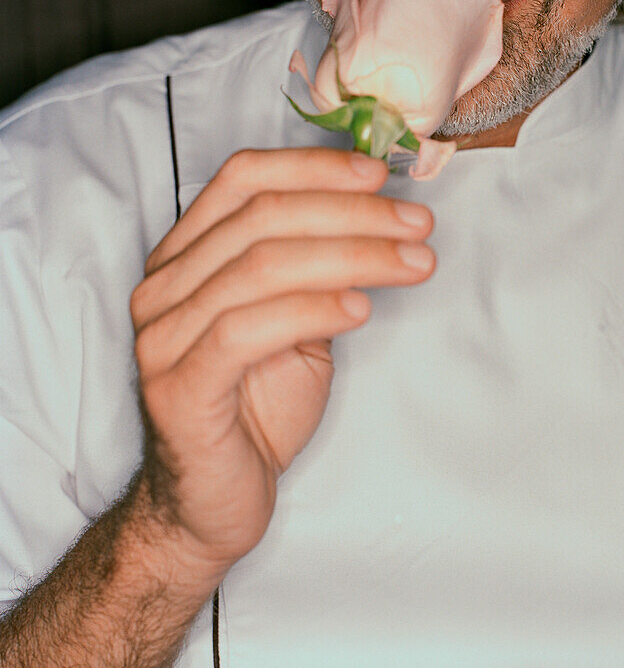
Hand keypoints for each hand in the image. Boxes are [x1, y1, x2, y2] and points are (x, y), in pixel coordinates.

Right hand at [129, 147, 433, 578]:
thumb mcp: (297, 319)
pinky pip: (246, 330)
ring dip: (352, 256)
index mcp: (187, 254)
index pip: (243, 177)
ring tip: (412, 262)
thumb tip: (382, 210)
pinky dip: (311, 309)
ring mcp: (163, 335)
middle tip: (416, 223)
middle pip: (262, 216)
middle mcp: (165, 285)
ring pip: (262, 265)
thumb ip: (318, 266)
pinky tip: (361, 309)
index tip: (380, 174)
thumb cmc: (257, 403)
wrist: (215, 500)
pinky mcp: (179, 387)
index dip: (314, 167)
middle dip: (353, 213)